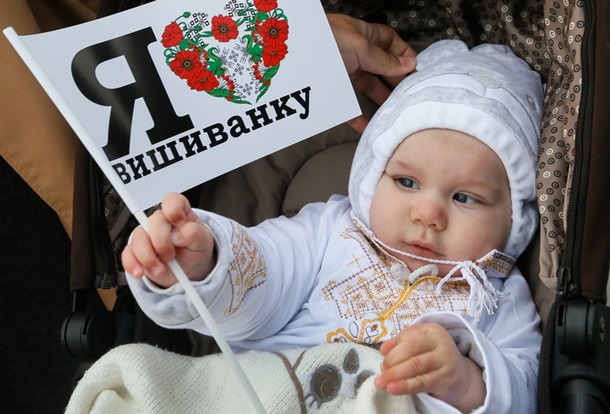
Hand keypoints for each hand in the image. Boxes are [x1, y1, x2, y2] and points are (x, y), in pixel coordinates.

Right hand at [122, 192, 215, 287]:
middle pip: (154, 221)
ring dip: (148, 257)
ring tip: (160, 269)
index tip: (180, 223)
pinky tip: (141, 271)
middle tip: (171, 256)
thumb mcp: (203, 242)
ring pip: (138, 238)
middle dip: (161, 242)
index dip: (173, 209)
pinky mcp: (137, 251)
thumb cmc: (196, 251)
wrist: (189, 272)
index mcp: (179, 213)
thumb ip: (194, 233)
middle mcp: (161, 222)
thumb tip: (178, 234)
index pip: (172, 201)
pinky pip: (127, 254)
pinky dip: (132, 264)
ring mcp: (147, 236)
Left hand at [327, 13, 416, 132]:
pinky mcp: (331, 91)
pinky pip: (347, 106)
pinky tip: (368, 128)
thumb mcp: (359, 47)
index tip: (417, 70)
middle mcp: (353, 53)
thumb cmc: (323, 41)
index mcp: (361, 35)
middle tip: (411, 95)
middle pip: (380, 67)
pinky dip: (358, 118)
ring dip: (380, 100)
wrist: (290, 57)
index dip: (403, 54)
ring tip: (395, 112)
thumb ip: (383, 59)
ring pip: (367, 87)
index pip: (388, 42)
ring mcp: (342, 72)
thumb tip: (408, 65)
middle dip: (395, 80)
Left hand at [375, 323, 485, 412]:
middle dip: (392, 361)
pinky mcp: (447, 378)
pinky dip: (407, 386)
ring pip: (417, 365)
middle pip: (412, 348)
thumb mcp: (417, 344)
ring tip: (382, 383)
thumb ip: (399, 344)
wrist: (459, 374)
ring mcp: (446, 359)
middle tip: (381, 374)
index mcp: (431, 330)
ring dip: (396, 375)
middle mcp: (441, 341)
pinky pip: (424, 382)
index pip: (408, 336)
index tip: (381, 359)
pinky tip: (394, 389)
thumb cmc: (431, 356)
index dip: (393, 349)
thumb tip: (383, 350)